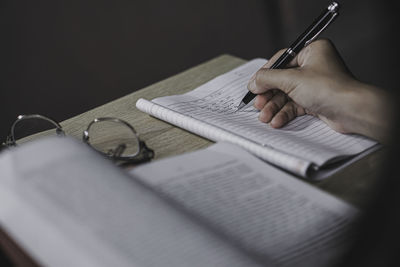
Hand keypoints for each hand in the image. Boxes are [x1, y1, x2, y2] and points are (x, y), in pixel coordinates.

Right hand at [248, 39, 392, 141]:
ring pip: (286, 95)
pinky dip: (284, 113)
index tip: (253, 86)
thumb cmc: (329, 88)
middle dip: (269, 95)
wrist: (351, 111)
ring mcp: (314, 84)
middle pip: (282, 80)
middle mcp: (313, 66)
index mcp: (312, 51)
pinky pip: (294, 105)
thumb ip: (268, 79)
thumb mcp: (291, 79)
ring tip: (265, 117)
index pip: (281, 60)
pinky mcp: (315, 100)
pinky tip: (277, 121)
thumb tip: (253, 82)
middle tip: (258, 105)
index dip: (265, 74)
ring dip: (274, 107)